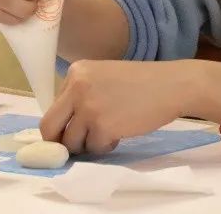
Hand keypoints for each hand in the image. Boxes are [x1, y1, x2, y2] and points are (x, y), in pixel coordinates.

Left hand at [40, 60, 191, 153]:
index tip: (77, 128)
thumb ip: (81, 94)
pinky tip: (121, 132)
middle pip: (49, 127)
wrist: (170, 85)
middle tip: (76, 146)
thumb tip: (61, 127)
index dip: (64, 122)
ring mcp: (88, 107)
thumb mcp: (104, 77)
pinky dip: (105, 146)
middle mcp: (76, 86)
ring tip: (110, 131)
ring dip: (87, 144)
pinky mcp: (101, 126)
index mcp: (76, 71)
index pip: (53, 106)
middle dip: (60, 142)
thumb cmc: (141, 82)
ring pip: (71, 142)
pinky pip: (93, 148)